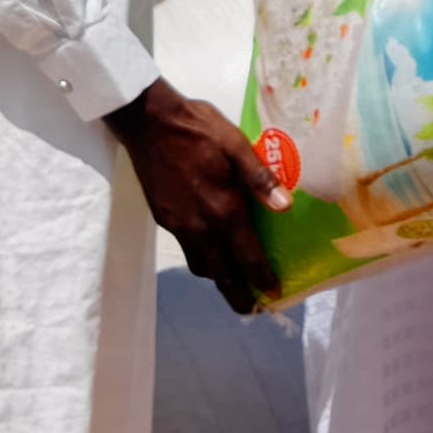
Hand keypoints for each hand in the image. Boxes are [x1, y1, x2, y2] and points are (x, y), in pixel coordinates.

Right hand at [108, 78, 289, 311]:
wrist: (147, 122)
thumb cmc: (197, 128)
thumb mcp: (235, 144)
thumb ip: (260, 178)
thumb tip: (285, 207)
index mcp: (223, 210)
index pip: (247, 257)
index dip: (262, 279)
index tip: (275, 295)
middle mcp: (200, 226)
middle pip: (220, 275)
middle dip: (237, 296)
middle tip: (252, 310)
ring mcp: (178, 226)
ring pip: (200, 265)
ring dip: (218, 278)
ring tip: (234, 279)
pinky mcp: (163, 219)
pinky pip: (186, 249)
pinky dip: (201, 258)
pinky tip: (211, 246)